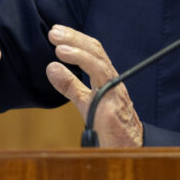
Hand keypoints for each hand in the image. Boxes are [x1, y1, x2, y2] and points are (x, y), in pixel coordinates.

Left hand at [45, 25, 142, 146]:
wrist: (128, 148)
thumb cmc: (110, 128)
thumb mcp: (85, 102)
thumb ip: (70, 85)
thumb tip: (51, 67)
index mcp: (107, 77)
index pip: (93, 51)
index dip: (77, 39)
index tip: (58, 33)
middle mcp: (113, 78)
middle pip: (95, 49)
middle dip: (75, 37)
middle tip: (54, 31)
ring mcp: (114, 87)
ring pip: (97, 57)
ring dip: (76, 45)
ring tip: (57, 42)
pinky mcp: (111, 98)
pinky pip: (98, 72)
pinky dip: (80, 59)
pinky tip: (61, 56)